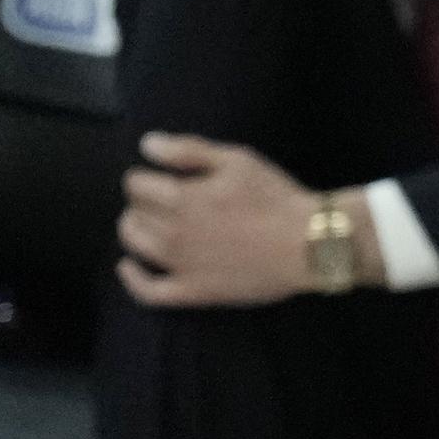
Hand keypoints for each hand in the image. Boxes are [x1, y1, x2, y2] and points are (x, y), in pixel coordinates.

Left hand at [119, 134, 330, 309]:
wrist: (310, 245)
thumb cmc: (277, 198)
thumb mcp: (235, 159)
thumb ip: (187, 150)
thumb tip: (146, 146)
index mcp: (180, 197)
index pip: (135, 184)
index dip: (147, 178)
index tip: (165, 180)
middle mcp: (174, 232)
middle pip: (133, 213)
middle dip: (143, 204)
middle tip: (165, 203)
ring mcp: (183, 265)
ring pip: (135, 245)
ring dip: (137, 231)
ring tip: (154, 226)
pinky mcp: (197, 292)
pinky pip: (151, 293)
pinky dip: (133, 280)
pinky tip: (128, 268)